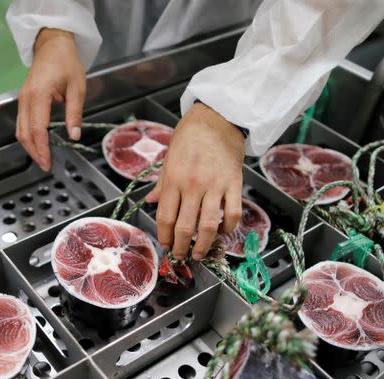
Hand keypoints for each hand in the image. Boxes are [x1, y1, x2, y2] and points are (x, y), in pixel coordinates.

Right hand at [16, 28, 85, 170]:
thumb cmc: (66, 62)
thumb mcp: (77, 87)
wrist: (52, 44)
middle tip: (46, 165)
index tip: (47, 161)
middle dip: (34, 152)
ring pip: (20, 129)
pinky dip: (27, 136)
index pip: (37, 128)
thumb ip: (75, 113)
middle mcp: (26, 98)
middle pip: (24, 133)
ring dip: (29, 146)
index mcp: (39, 94)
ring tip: (42, 158)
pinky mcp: (23, 99)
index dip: (42, 148)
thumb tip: (74, 135)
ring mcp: (22, 99)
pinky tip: (38, 144)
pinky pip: (21, 122)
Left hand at [146, 102, 244, 259]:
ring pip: (208, 225)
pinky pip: (232, 213)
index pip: (165, 216)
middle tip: (181, 256)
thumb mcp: (169, 157)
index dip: (164, 235)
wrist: (218, 116)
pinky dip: (228, 228)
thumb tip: (149, 201)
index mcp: (174, 179)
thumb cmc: (191, 135)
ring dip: (203, 245)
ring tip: (199, 254)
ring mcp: (214, 185)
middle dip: (181, 247)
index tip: (166, 244)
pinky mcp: (234, 184)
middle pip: (185, 226)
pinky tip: (223, 232)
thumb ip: (162, 183)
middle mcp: (193, 185)